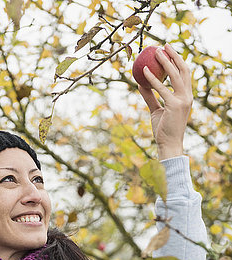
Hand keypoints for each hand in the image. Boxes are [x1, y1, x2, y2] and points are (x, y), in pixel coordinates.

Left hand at [138, 43, 192, 159]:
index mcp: (186, 96)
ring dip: (165, 61)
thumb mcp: (156, 110)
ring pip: (175, 75)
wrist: (168, 145)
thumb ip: (150, 96)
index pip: (184, 74)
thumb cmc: (163, 129)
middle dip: (174, 55)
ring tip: (155, 52)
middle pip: (183, 70)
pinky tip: (144, 72)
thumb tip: (141, 83)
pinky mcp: (174, 105)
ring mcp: (182, 100)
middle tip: (163, 45)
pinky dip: (153, 79)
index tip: (167, 51)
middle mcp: (187, 96)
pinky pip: (161, 89)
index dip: (177, 60)